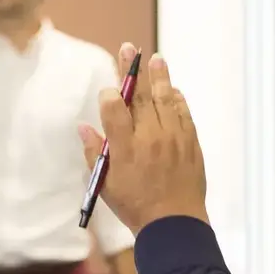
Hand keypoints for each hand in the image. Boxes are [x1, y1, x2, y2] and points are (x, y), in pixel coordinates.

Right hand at [77, 45, 208, 233]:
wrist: (175, 225)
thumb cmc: (135, 207)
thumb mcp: (105, 184)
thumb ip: (94, 153)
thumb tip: (84, 126)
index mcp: (125, 149)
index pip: (114, 110)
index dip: (110, 95)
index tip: (109, 90)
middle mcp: (149, 138)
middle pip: (139, 97)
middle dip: (131, 71)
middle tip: (128, 48)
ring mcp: (173, 139)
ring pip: (165, 100)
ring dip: (159, 77)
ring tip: (156, 59)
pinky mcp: (190, 144)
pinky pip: (183, 115)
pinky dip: (177, 100)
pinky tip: (173, 90)